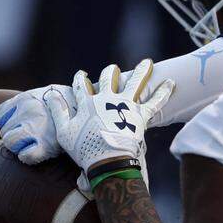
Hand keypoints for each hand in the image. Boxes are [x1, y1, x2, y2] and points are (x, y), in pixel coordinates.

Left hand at [0, 86, 70, 164]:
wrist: (86, 109)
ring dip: (17, 145)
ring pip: (10, 142)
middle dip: (13, 133)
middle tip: (28, 133)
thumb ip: (17, 103)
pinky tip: (33, 152)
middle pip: (4, 130)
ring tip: (30, 142)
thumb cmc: (60, 102)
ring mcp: (38, 129)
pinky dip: (26, 156)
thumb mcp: (39, 94)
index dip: (6, 121)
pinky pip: (25, 156)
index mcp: (25, 99)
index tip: (18, 123)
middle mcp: (29, 112)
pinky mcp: (47, 146)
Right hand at [45, 60, 173, 175]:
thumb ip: (58, 112)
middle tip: (112, 69)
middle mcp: (108, 99)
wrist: (108, 160)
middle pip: (109, 79)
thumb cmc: (84, 149)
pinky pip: (155, 101)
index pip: (81, 86)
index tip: (81, 74)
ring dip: (141, 71)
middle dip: (110, 73)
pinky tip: (171, 82)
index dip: (80, 79)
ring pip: (135, 82)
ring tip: (147, 62)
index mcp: (88, 103)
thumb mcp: (64, 132)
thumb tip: (50, 95)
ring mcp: (126, 105)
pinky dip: (164, 92)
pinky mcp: (141, 115)